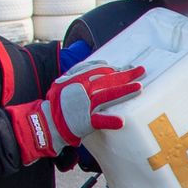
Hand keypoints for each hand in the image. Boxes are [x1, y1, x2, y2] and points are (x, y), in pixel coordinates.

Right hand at [9, 64, 145, 162]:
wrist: (46, 122)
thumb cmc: (58, 104)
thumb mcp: (65, 82)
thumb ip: (81, 73)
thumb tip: (102, 65)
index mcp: (78, 80)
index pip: (101, 71)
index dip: (116, 69)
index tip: (128, 68)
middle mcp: (82, 90)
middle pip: (108, 80)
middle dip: (126, 75)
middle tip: (141, 71)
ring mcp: (84, 105)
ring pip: (107, 95)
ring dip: (124, 91)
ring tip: (139, 88)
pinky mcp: (84, 121)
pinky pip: (99, 120)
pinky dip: (110, 121)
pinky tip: (121, 121)